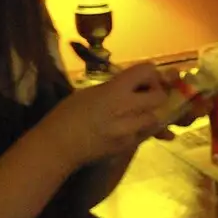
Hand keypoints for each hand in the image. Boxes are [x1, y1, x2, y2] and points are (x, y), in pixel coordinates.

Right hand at [36, 62, 171, 168]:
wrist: (58, 146)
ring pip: (157, 119)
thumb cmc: (66, 114)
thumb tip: (132, 86)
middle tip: (144, 96)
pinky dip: (142, 130)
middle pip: (159, 97)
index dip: (149, 73)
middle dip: (155, 94)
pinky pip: (145, 134)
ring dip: (150, 114)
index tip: (143, 79)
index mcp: (115, 90)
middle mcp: (127, 108)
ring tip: (136, 114)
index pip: (146, 71)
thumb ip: (114, 88)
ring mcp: (130, 130)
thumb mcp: (90, 92)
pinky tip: (129, 128)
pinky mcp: (129, 146)